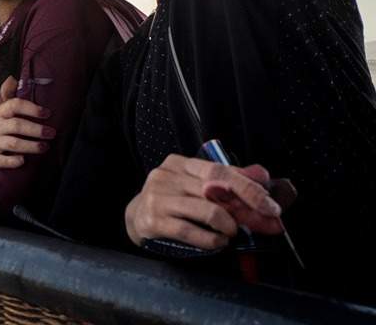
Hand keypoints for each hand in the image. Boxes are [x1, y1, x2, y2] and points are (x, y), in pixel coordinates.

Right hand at [0, 76, 52, 169]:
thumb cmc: (3, 123)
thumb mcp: (4, 106)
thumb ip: (7, 92)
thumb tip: (12, 77)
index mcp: (1, 112)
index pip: (14, 105)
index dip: (31, 108)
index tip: (47, 113)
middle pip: (16, 125)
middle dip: (35, 129)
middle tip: (52, 133)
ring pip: (11, 143)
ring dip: (30, 146)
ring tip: (45, 147)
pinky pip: (0, 161)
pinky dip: (12, 161)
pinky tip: (23, 161)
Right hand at [125, 155, 286, 249]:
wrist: (137, 218)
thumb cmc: (173, 201)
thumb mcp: (196, 185)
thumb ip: (228, 180)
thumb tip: (261, 173)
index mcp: (179, 164)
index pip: (219, 170)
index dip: (248, 187)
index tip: (270, 205)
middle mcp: (166, 176)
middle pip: (215, 189)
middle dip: (246, 209)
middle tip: (264, 224)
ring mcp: (158, 197)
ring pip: (207, 210)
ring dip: (228, 226)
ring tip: (232, 233)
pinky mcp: (153, 220)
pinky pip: (191, 231)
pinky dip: (211, 240)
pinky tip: (218, 242)